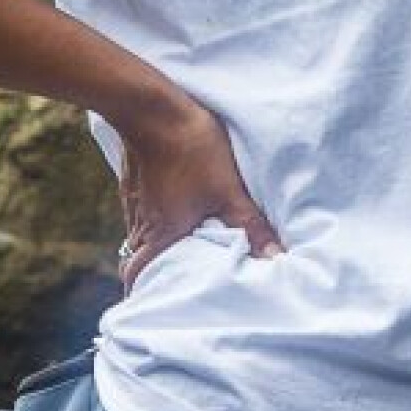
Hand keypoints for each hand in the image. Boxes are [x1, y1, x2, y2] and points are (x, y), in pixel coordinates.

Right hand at [113, 91, 282, 283]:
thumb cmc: (191, 150)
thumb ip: (251, 227)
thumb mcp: (229, 191)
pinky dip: (152, 219)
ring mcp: (135, 200)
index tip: (146, 303)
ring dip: (151, 246)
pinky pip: (140, 210)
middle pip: (135, 258)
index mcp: (161, 234)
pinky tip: (171, 210)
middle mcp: (142, 222)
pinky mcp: (135, 179)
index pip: (136, 275)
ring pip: (137, 234)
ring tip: (174, 250)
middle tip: (166, 280)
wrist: (151, 106)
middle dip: (148, 272)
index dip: (138, 292)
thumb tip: (276, 258)